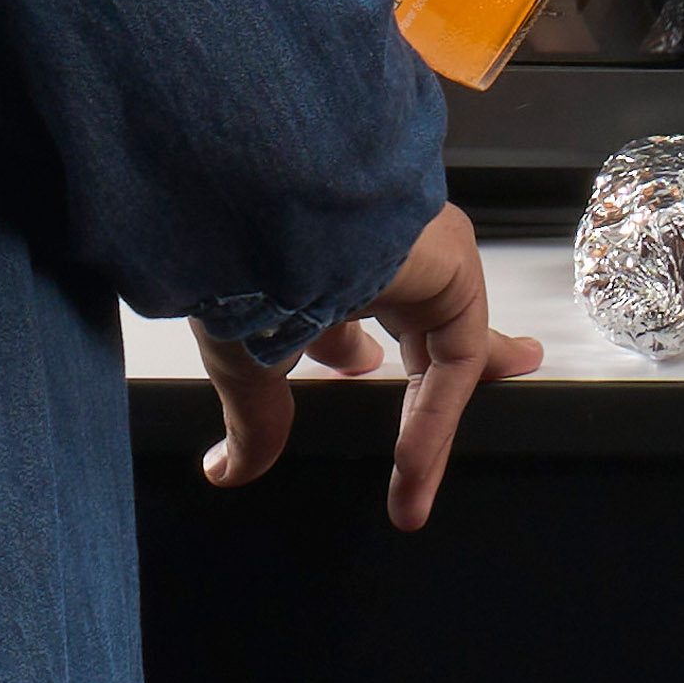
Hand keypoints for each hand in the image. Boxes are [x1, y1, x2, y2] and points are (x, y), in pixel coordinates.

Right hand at [193, 204, 541, 528]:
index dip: (350, 354)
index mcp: (323, 259)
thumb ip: (253, 419)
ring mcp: (423, 257)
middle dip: (428, 383)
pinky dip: (435, 417)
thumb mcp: (244, 359)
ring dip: (431, 422)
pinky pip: (456, 359)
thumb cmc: (238, 253)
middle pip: (421, 329)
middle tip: (428, 430)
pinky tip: (412, 468)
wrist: (261, 200)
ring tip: (416, 482)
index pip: (352, 309)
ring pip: (445, 349)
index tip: (352, 376)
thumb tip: (228, 469)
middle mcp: (381, 252)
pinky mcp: (454, 272)